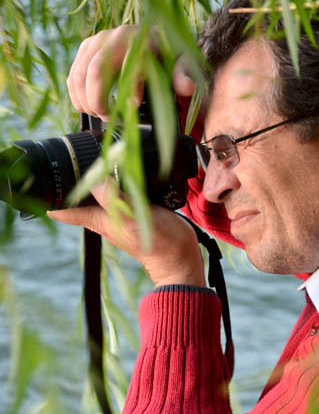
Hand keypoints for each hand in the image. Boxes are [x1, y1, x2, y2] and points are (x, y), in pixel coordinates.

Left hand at [59, 26, 205, 286]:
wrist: (181, 258)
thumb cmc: (157, 244)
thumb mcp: (132, 218)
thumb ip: (113, 198)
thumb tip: (94, 176)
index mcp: (100, 219)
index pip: (66, 210)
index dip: (52, 199)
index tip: (43, 183)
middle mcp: (108, 214)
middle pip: (81, 196)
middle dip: (73, 179)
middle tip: (69, 157)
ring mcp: (123, 211)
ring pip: (103, 190)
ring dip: (97, 175)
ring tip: (93, 155)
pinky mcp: (141, 207)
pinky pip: (124, 189)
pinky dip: (121, 177)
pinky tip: (125, 166)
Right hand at [67, 25, 196, 121]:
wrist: (153, 37)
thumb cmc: (167, 53)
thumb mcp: (182, 62)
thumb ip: (183, 74)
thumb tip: (186, 87)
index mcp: (139, 40)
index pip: (129, 65)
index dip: (128, 89)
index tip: (132, 108)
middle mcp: (114, 38)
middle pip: (95, 72)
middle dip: (98, 101)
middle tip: (108, 117)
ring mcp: (97, 42)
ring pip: (80, 74)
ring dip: (85, 100)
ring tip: (99, 115)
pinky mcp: (86, 49)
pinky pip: (73, 74)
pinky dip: (77, 95)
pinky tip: (87, 107)